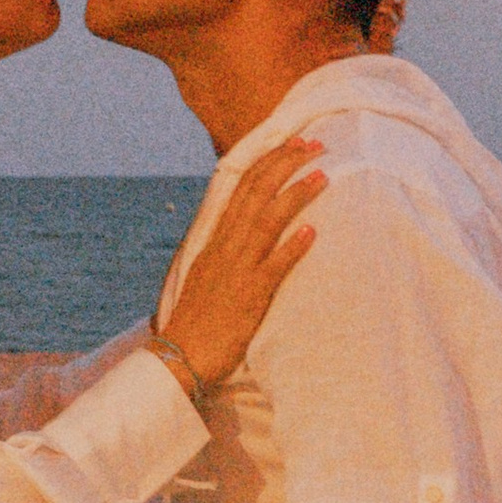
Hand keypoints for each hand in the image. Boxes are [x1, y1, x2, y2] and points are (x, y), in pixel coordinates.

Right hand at [161, 136, 324, 388]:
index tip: (293, 145)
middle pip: (255, 194)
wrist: (178, 358)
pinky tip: (311, 232)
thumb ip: (228, 252)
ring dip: (295, 196)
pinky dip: (290, 248)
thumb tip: (248, 232)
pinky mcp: (247, 298)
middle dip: (286, 164)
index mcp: (216, 241)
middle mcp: (224, 249)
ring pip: (265, 222)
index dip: (269, 163)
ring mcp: (235, 271)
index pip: (242, 188)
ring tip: (322, 177)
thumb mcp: (209, 275)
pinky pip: (271, 268)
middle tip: (315, 144)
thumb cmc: (198, 322)